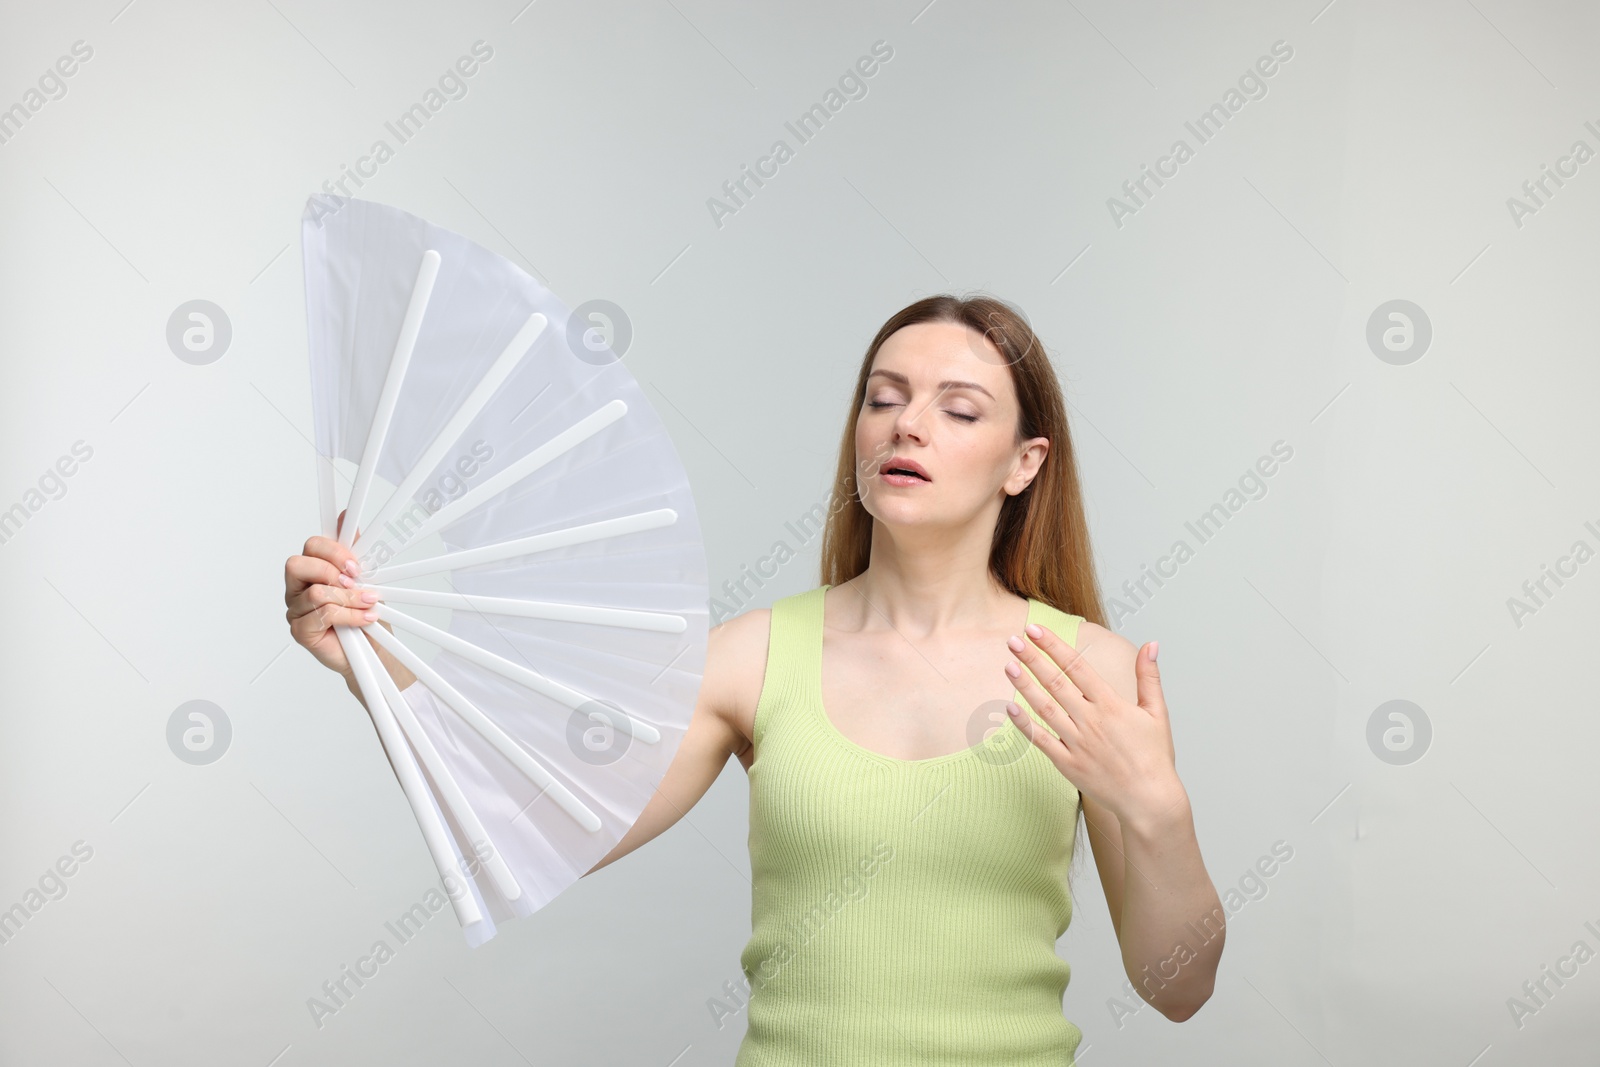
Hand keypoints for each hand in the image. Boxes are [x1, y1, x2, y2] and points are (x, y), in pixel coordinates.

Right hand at [283, 508, 378, 677]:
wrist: (373, 648)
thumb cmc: (364, 612)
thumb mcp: (365, 577)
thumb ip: (353, 550)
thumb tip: (344, 518)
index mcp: (312, 570)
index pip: (311, 546)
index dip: (333, 550)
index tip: (355, 562)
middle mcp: (299, 588)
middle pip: (297, 564)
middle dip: (331, 570)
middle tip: (355, 581)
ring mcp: (296, 610)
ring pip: (316, 592)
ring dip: (348, 597)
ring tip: (367, 603)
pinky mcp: (300, 631)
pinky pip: (322, 615)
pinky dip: (349, 615)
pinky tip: (363, 618)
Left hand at [1003, 624, 1184, 827]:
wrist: (1149, 801)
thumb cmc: (1154, 757)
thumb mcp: (1157, 713)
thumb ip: (1148, 677)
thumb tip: (1150, 644)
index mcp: (1111, 705)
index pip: (1077, 667)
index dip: (1054, 646)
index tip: (1036, 630)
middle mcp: (1091, 721)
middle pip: (1056, 683)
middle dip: (1033, 659)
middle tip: (1013, 639)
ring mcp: (1077, 743)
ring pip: (1044, 708)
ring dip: (1024, 686)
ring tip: (1008, 665)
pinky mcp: (1068, 764)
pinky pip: (1041, 741)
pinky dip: (1024, 725)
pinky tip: (1009, 708)